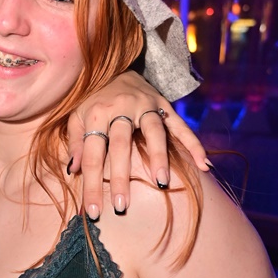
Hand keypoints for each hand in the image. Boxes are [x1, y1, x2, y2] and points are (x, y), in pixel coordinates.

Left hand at [66, 71, 207, 216]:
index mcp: (96, 114)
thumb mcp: (76, 116)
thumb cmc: (92, 99)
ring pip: (153, 132)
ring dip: (158, 157)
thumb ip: (76, 142)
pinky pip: (180, 125)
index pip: (92, 156)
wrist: (114, 64)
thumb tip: (73, 170)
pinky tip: (204, 165)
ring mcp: (145, 104)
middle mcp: (121, 108)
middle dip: (120, 178)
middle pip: (120, 146)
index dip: (91, 185)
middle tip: (121, 207)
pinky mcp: (163, 103)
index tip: (92, 213)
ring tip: (161, 183)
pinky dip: (193, 144)